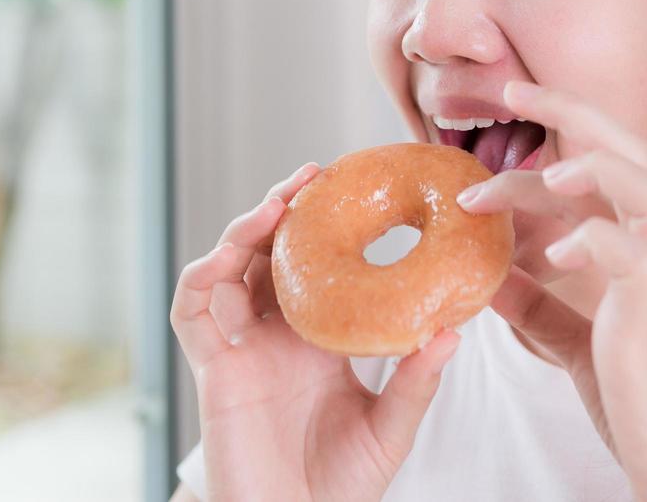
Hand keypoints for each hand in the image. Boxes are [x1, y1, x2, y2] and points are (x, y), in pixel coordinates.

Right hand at [171, 163, 461, 501]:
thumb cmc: (342, 486)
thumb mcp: (390, 429)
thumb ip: (416, 383)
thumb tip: (453, 333)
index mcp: (318, 338)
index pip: (316, 265)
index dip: (325, 225)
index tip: (352, 186)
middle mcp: (276, 335)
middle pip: (268, 254)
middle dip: (282, 209)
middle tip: (311, 176)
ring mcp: (242, 349)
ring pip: (227, 269)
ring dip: (245, 230)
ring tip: (276, 205)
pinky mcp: (214, 370)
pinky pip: (193, 313)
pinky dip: (202, 278)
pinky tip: (226, 257)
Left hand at [457, 82, 646, 500]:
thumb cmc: (645, 408)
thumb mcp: (579, 345)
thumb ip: (539, 308)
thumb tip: (487, 276)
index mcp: (643, 250)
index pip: (607, 164)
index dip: (562, 129)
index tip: (510, 105)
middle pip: (630, 151)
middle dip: (572, 112)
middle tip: (513, 90)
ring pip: (646, 188)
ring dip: (592, 168)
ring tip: (541, 173)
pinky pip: (634, 255)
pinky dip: (592, 241)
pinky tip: (552, 256)